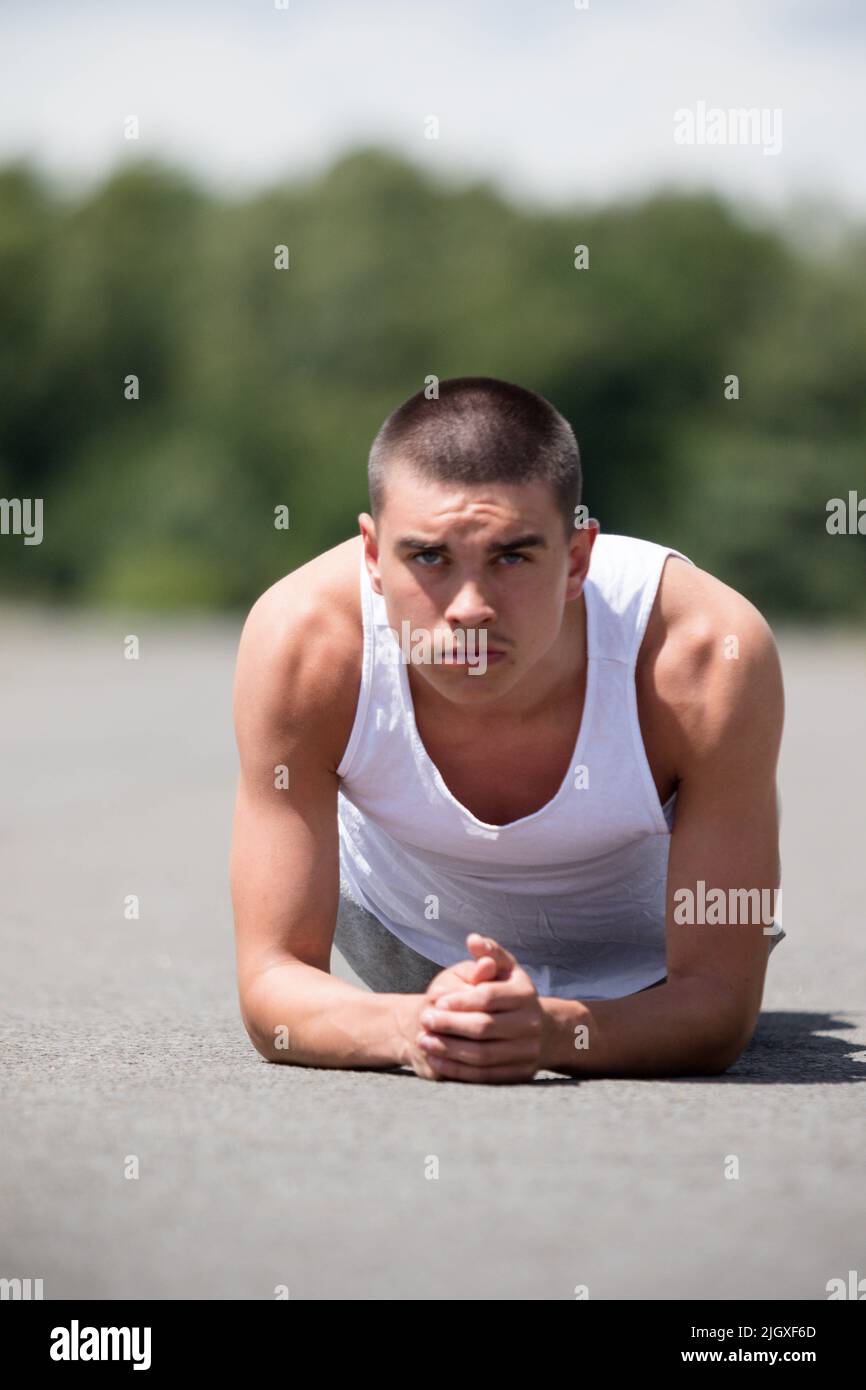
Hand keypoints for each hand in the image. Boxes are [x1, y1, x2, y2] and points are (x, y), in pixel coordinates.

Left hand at [416, 933, 545, 1083]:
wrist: (538, 1030)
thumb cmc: (509, 993)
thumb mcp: (504, 968)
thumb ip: (489, 953)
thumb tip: (473, 940)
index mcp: (525, 993)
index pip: (488, 997)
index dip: (459, 1000)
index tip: (436, 1001)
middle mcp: (531, 1023)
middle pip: (483, 1028)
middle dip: (449, 1025)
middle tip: (425, 1020)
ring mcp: (528, 1051)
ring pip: (482, 1055)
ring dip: (448, 1049)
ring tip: (424, 1040)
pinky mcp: (520, 1074)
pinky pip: (484, 1076)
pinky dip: (457, 1070)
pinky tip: (437, 1059)